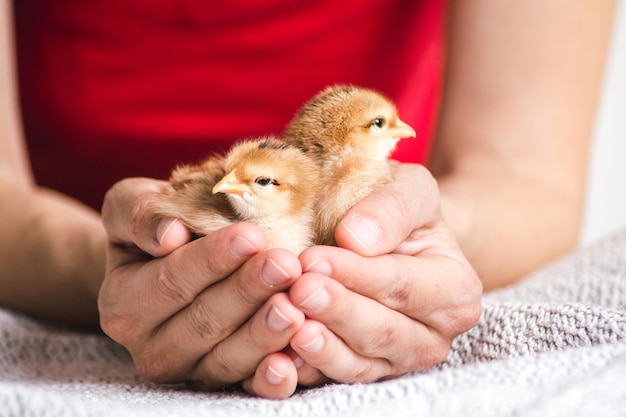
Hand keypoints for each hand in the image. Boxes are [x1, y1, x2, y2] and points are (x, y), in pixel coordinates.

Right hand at [98, 177, 304, 398]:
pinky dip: (269, 378)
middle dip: (248, 293)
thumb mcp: (133, 204)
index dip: (211, 260)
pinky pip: (246, 384)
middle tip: (286, 266)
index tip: (251, 236)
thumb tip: (169, 233)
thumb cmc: (158, 226)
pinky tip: (292, 361)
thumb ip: (140, 213)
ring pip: (226, 358)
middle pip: (203, 322)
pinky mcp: (220, 383)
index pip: (171, 281)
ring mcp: (188, 369)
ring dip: (263, 335)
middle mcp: (149, 346)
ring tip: (295, 307)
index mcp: (123, 302)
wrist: (169, 262)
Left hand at [287, 163, 482, 384]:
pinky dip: (308, 368)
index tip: (313, 259)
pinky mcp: (365, 371)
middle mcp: (434, 336)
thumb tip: (355, 237)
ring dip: (321, 347)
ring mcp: (399, 361)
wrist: (392, 241)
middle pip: (383, 331)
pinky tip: (281, 352)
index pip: (403, 286)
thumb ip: (392, 208)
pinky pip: (335, 378)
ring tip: (289, 324)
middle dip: (337, 311)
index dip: (358, 275)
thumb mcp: (410, 190)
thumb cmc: (401, 213)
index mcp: (455, 291)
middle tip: (298, 290)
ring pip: (359, 363)